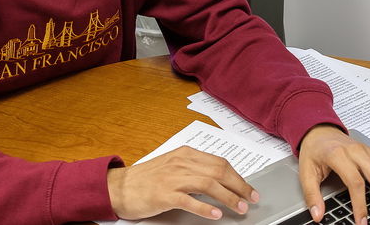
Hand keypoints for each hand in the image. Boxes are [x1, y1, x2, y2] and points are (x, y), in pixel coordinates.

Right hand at [107, 146, 258, 219]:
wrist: (118, 187)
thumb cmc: (146, 178)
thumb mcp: (173, 166)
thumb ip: (195, 169)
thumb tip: (220, 179)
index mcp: (186, 154)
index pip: (220, 163)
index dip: (237, 176)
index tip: (248, 188)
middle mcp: (182, 163)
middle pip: (219, 172)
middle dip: (239, 186)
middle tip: (251, 198)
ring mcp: (173, 178)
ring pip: (209, 184)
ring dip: (228, 197)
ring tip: (239, 208)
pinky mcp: (164, 194)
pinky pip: (189, 200)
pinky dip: (205, 207)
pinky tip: (216, 214)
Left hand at [298, 125, 369, 223]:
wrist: (321, 131)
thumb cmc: (315, 150)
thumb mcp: (306, 172)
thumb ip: (312, 195)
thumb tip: (318, 215)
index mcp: (339, 155)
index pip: (355, 182)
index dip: (360, 205)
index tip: (362, 222)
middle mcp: (357, 151)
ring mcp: (368, 151)